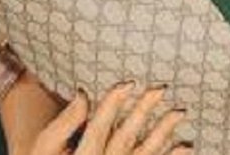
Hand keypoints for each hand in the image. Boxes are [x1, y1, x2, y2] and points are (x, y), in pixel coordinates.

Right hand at [28, 82, 191, 154]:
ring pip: (143, 154)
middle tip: (161, 88)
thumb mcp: (44, 147)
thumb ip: (64, 123)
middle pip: (125, 137)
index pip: (99, 126)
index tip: (128, 82)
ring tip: (180, 112)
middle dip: (143, 111)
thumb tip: (83, 93)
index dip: (113, 103)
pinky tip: (186, 145)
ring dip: (163, 133)